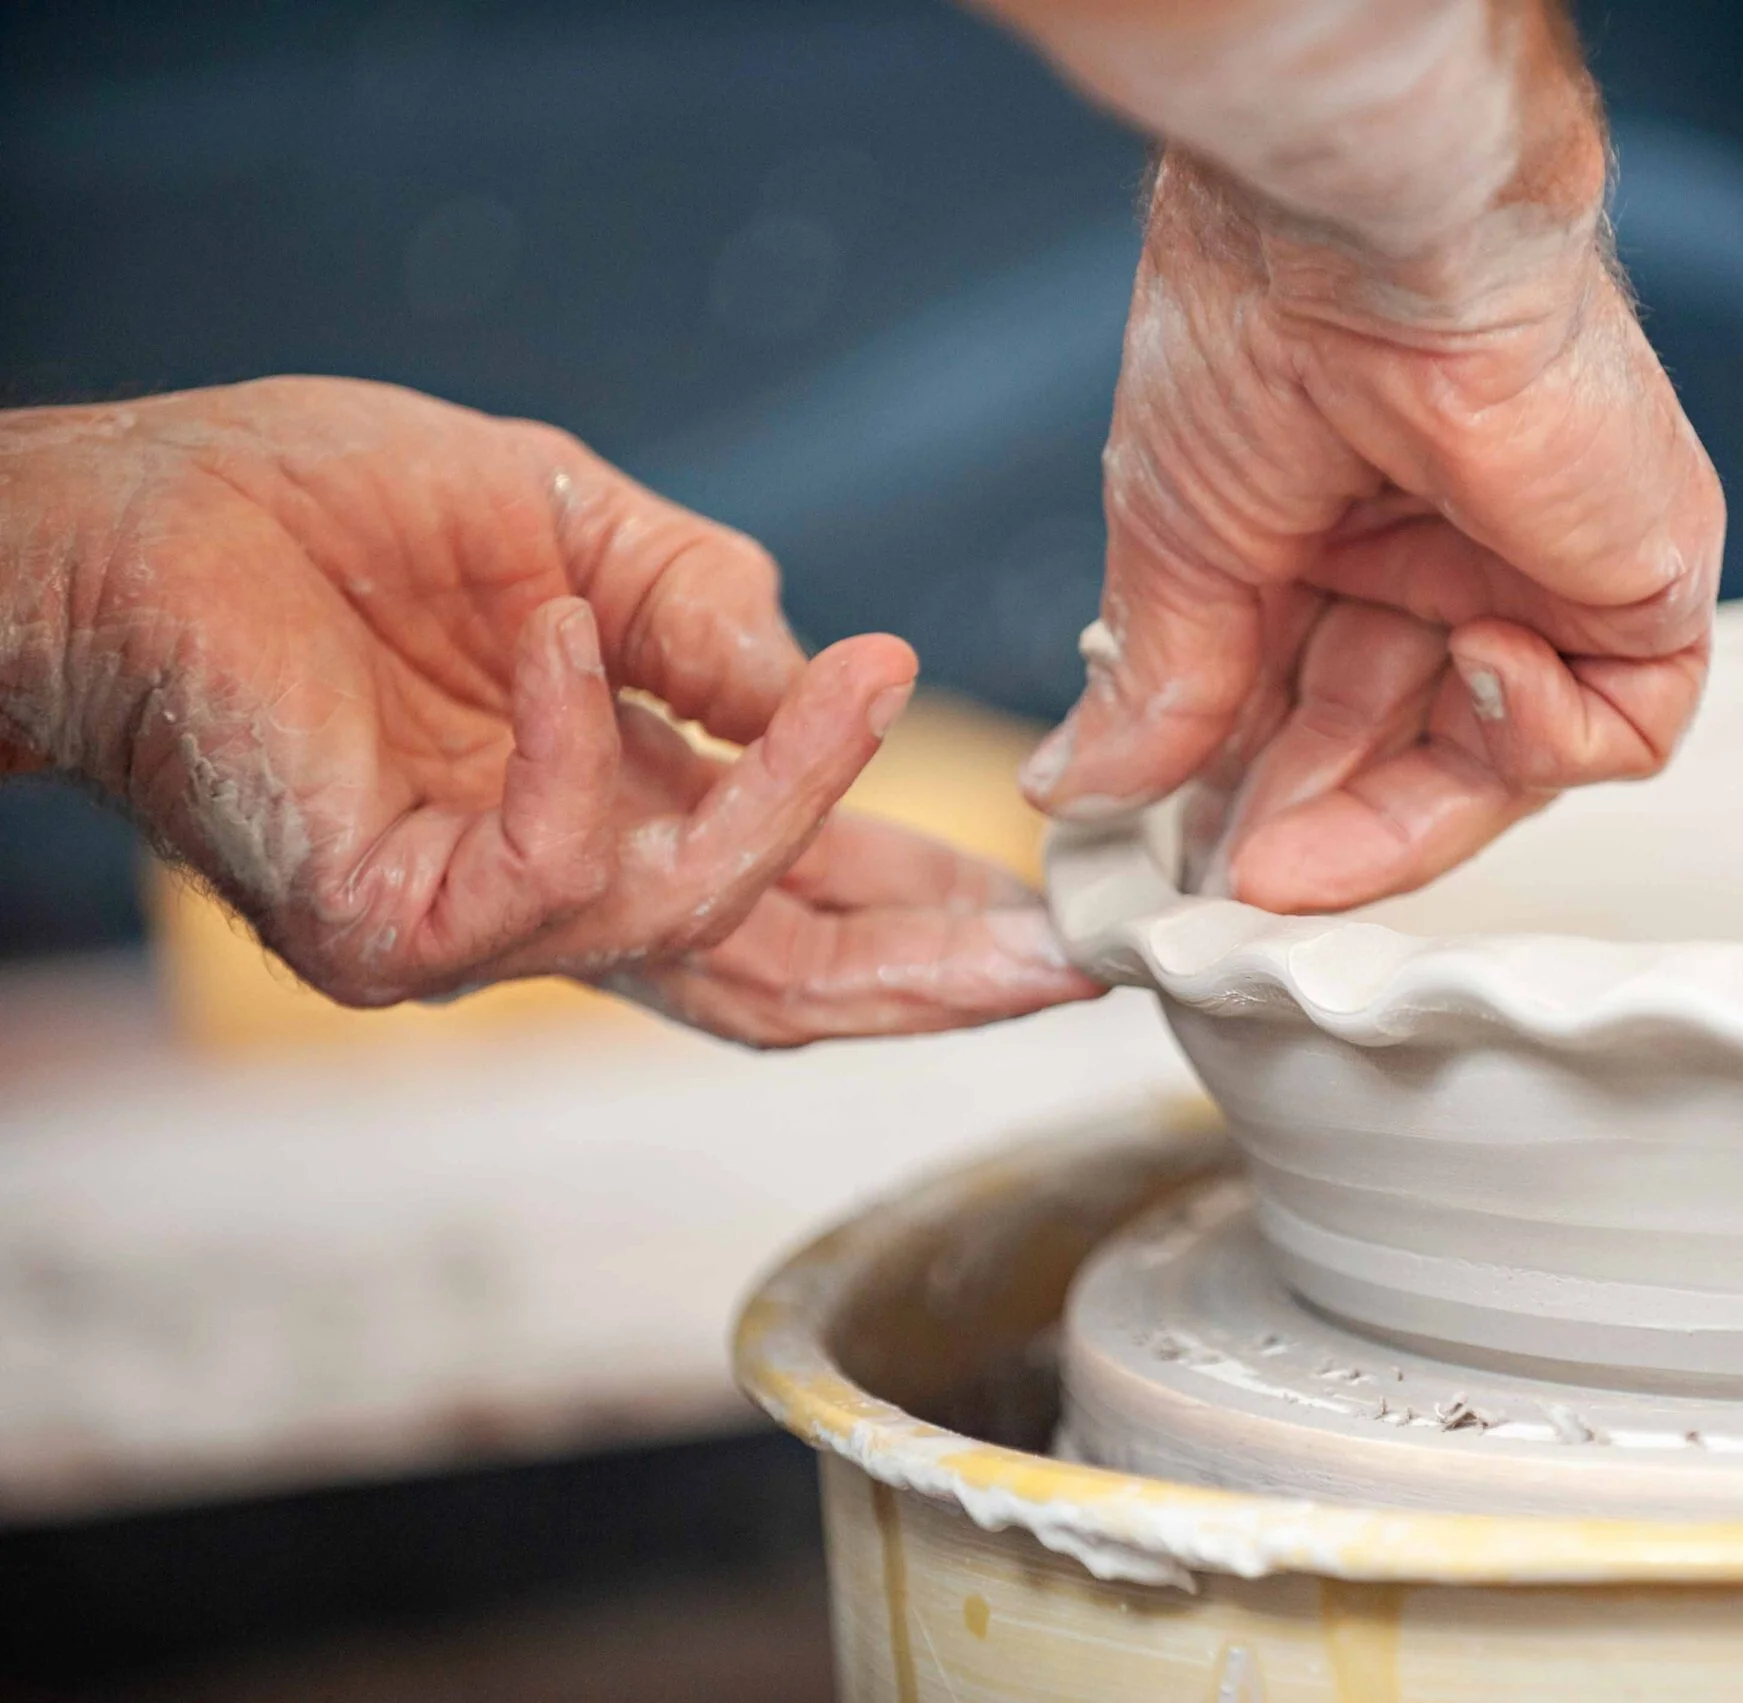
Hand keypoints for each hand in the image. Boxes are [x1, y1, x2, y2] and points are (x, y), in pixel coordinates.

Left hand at [0, 378, 1096, 1042]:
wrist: (123, 517)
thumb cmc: (325, 514)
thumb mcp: (572, 522)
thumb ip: (705, 605)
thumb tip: (826, 674)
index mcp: (622, 806)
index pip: (803, 893)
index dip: (934, 908)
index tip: (1063, 914)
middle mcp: (564, 892)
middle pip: (784, 979)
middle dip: (933, 976)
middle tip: (1062, 964)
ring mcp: (483, 928)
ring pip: (703, 925)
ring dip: (805, 807)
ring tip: (861, 677)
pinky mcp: (396, 928)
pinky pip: (548, 868)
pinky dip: (574, 741)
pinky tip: (555, 629)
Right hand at [1009, 8, 1723, 910]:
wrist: (1366, 245)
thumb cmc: (1260, 330)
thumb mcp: (1177, 543)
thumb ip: (1159, 683)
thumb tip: (1077, 786)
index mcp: (1334, 532)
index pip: (1307, 710)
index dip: (1253, 796)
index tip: (1185, 869)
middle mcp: (1442, 553)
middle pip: (1399, 750)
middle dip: (1315, 827)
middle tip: (1238, 887)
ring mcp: (1543, 569)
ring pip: (1496, 761)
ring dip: (1398, 815)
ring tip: (1294, 840)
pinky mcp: (1641, 577)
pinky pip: (1619, 729)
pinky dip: (1537, 738)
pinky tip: (1465, 665)